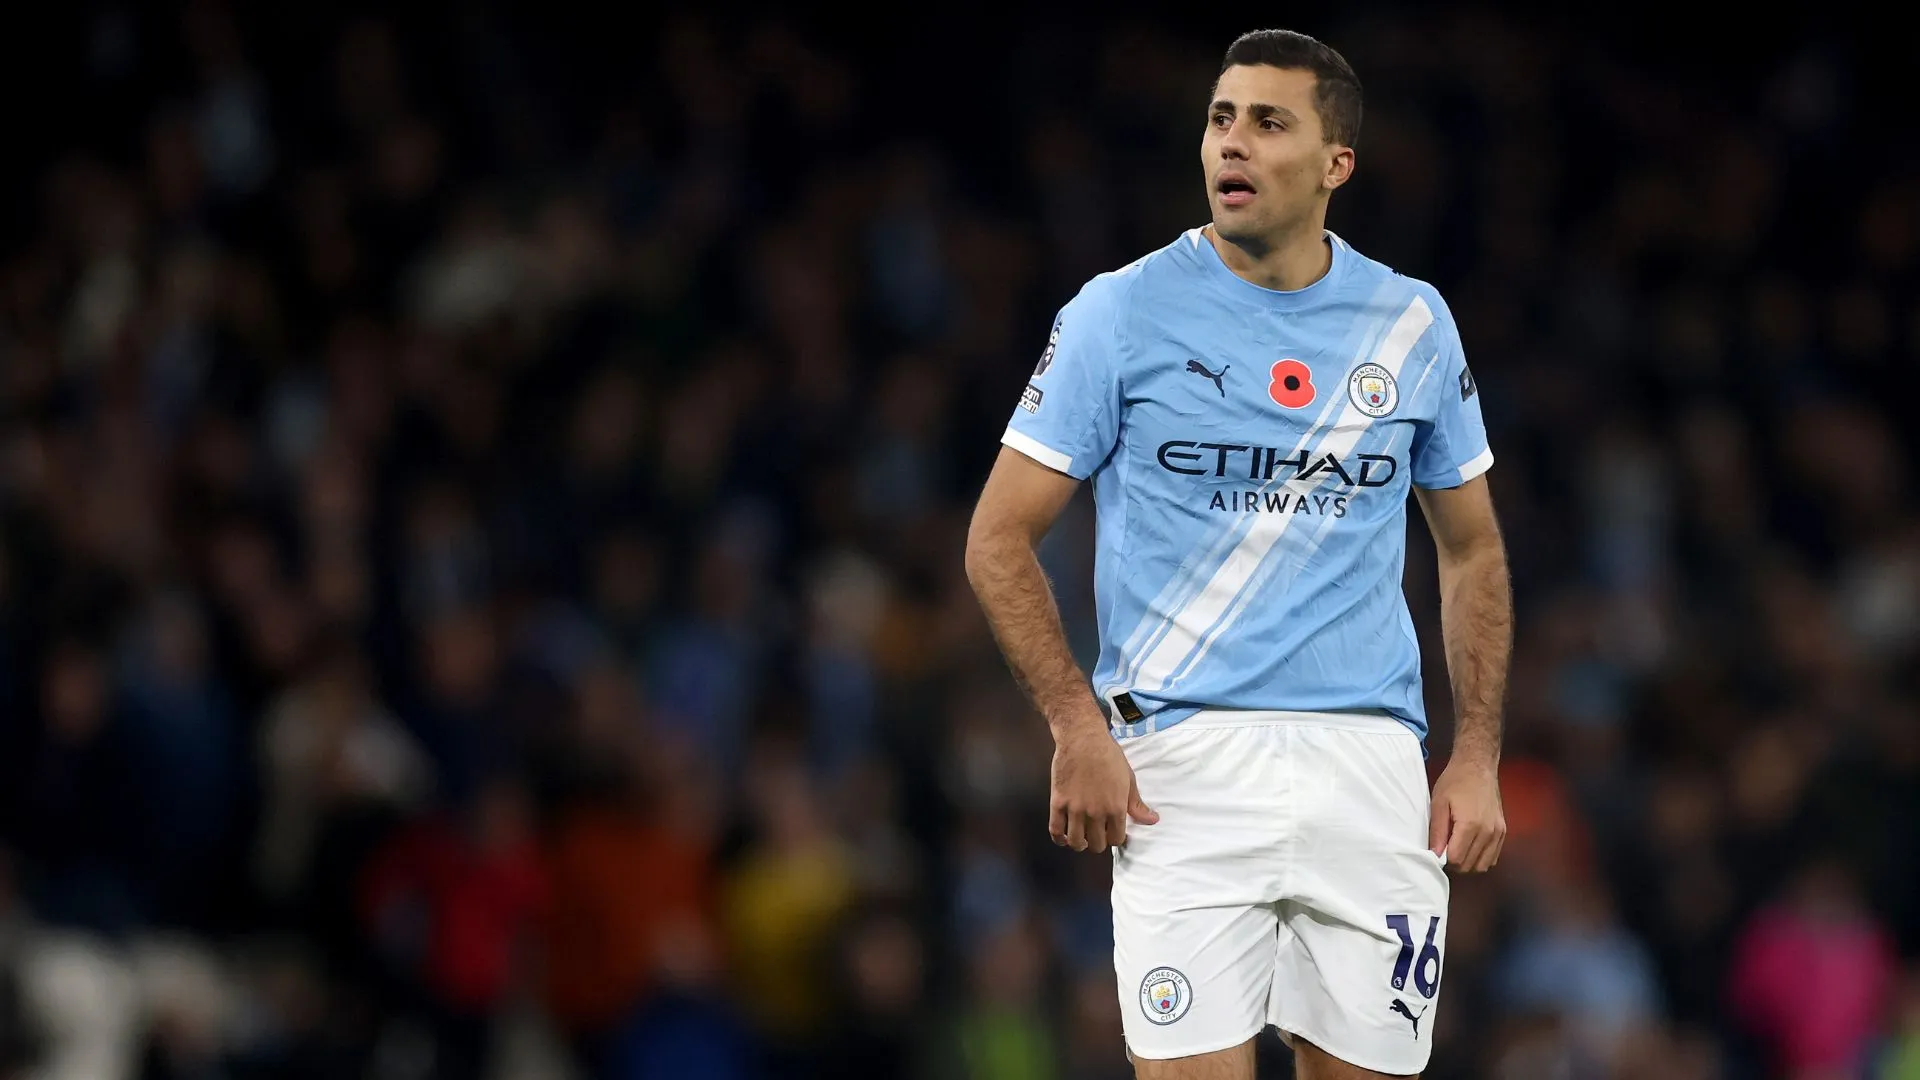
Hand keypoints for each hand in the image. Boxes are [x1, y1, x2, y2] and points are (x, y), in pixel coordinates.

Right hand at [1048, 709, 1157, 852]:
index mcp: (1115, 808)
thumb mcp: (1128, 779)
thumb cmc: (1109, 756)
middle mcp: (1095, 813)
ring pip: (1076, 842)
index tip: (1111, 832)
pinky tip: (1064, 837)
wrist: (1083, 738)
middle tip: (1096, 834)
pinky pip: (1056, 830)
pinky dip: (1059, 839)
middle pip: (1097, 845)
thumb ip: (1137, 804)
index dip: (1114, 838)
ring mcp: (1075, 809)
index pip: (1116, 840)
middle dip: (1098, 842)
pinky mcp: (1058, 802)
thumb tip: (1153, 820)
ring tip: (1081, 838)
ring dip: (1079, 844)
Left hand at [1428, 757, 1505, 872]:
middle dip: (1455, 863)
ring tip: (1457, 849)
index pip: (1457, 859)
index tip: (1437, 850)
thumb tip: (1435, 855)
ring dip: (1468, 863)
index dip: (1444, 859)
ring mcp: (1498, 832)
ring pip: (1483, 865)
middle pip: (1470, 865)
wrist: (1477, 766)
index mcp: (1470, 825)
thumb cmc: (1455, 781)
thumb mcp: (1439, 803)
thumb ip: (1437, 832)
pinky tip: (1471, 847)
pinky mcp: (1503, 831)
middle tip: (1445, 850)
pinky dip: (1481, 858)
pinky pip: (1493, 857)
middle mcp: (1488, 832)